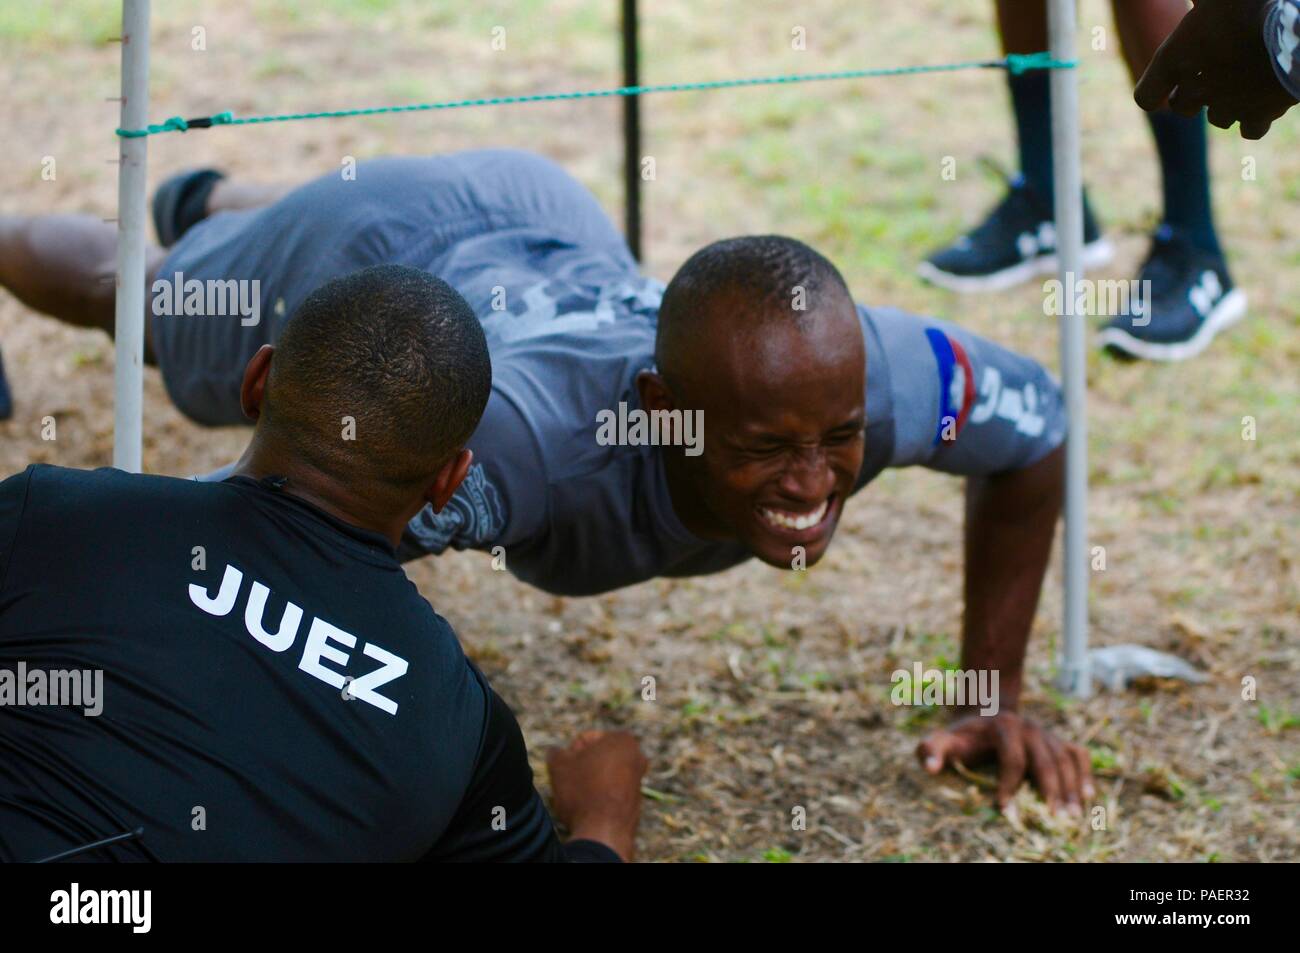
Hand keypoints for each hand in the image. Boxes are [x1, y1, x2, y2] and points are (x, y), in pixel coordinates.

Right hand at [547, 730, 646, 860]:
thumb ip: (556, 752)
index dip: (569, 753)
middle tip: (566, 780)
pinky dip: (596, 797)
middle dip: (580, 767)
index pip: (585, 739)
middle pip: (596, 757)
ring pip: (602, 775)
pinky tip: (584, 808)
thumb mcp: (559, 765)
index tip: (563, 768)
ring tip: (574, 795)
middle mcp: (637, 758)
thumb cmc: (582, 792)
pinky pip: (608, 794)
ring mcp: (638, 782)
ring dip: (587, 782)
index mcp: (623, 740)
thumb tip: (555, 752)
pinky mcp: (634, 803)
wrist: (603, 833)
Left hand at [917, 711, 1094, 816]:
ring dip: (1072, 787)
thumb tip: (929, 768)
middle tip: (1054, 818)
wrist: (984, 715)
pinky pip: (1078, 754)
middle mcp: (1030, 727)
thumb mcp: (943, 738)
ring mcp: (1047, 733)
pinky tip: (1089, 796)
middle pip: (1045, 759)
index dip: (1009, 784)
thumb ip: (931, 749)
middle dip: (1050, 789)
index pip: (1011, 758)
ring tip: (1074, 816)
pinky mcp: (1057, 741)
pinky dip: (1085, 773)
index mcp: (1003, 725)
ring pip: (1065, 759)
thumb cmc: (962, 737)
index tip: (1006, 810)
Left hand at [1134, 0, 1297, 138]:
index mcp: (1175, 60)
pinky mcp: (1260, 115)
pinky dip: (1255, 119)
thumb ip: (1197, 1)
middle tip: (1211, 74)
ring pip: (1218, 118)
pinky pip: (1251, 130)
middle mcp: (1195, 90)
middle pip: (1182, 107)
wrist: (1295, 28)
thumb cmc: (1251, 3)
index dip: (1155, 91)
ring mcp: (1228, 106)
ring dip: (1225, 104)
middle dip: (1191, 94)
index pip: (1146, 96)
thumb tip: (1192, 0)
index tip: (1165, 85)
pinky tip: (1263, 99)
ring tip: (1241, 82)